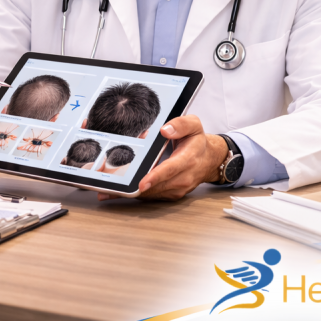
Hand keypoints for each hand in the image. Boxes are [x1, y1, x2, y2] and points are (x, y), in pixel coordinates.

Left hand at [97, 115, 227, 201]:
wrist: (209, 159)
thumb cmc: (197, 142)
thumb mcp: (194, 125)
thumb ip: (181, 124)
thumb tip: (165, 130)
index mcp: (187, 159)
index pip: (170, 169)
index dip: (155, 177)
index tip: (142, 183)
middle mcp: (183, 177)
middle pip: (157, 186)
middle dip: (135, 187)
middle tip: (114, 187)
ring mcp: (178, 188)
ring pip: (153, 194)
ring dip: (133, 192)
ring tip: (111, 190)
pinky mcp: (172, 194)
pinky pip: (153, 196)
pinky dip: (138, 194)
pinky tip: (121, 191)